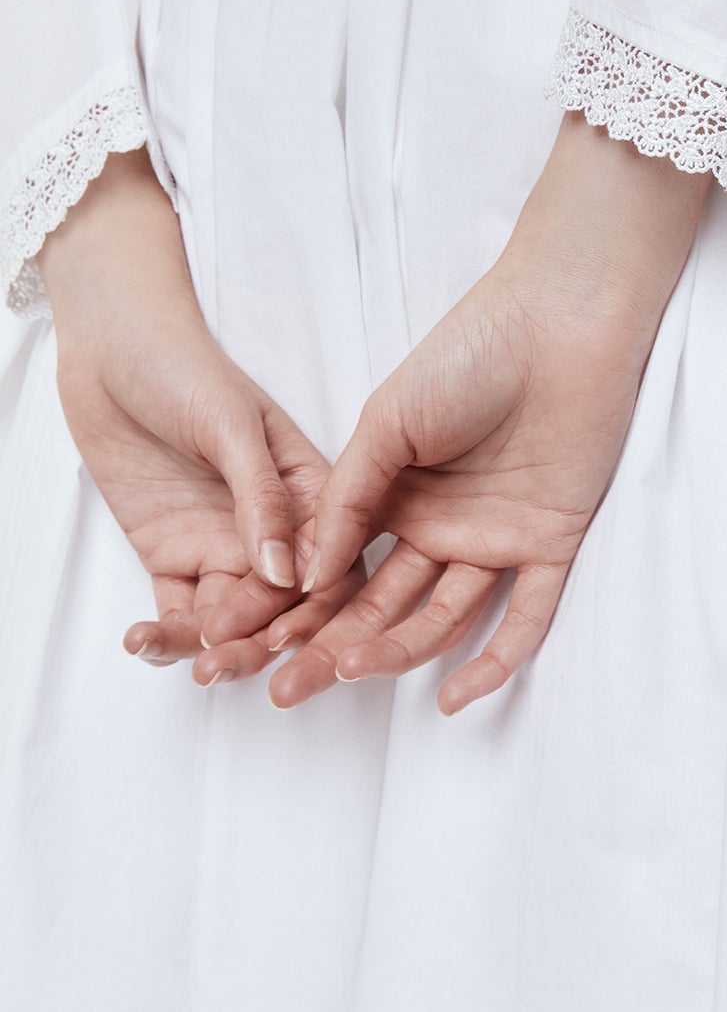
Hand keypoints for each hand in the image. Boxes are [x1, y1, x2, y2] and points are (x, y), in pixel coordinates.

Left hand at [40, 149, 359, 680]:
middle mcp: (273, 529)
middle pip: (283, 605)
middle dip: (261, 640)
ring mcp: (223, 545)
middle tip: (229, 663)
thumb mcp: (231, 424)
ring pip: (231, 617)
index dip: (315, 607)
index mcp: (310, 493)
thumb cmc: (182, 367)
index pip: (331, 564)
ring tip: (190, 663)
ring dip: (213, 646)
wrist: (109, 348)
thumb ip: (260, 497)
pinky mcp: (174, 555)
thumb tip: (285, 572)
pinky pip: (178, 609)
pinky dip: (167, 634)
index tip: (287, 633)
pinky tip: (146, 642)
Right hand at [263, 113, 710, 713]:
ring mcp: (495, 539)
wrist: (556, 324)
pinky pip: (524, 617)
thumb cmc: (467, 354)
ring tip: (346, 672)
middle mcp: (442, 527)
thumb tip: (304, 575)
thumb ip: (349, 498)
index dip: (305, 611)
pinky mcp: (550, 545)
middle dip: (335, 648)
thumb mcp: (386, 422)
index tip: (259, 649)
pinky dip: (494, 660)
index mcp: (396, 495)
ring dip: (396, 650)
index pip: (346, 568)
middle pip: (385, 604)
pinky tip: (454, 698)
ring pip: (442, 616)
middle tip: (290, 687)